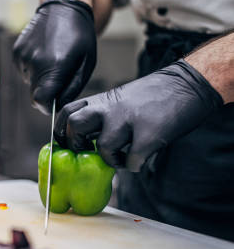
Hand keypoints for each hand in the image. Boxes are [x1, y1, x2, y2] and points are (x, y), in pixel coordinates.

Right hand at [13, 0, 96, 113]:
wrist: (63, 7)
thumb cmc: (79, 35)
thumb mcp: (86, 63)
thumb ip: (72, 88)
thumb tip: (59, 105)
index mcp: (55, 66)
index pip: (42, 101)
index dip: (48, 107)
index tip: (54, 105)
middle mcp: (36, 62)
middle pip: (35, 94)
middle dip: (46, 92)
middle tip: (59, 76)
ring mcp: (23, 56)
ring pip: (30, 82)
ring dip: (40, 78)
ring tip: (52, 59)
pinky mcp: (17, 52)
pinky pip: (24, 71)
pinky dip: (33, 68)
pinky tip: (43, 53)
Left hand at [54, 60, 223, 171]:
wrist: (188, 83)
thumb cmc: (154, 96)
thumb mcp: (120, 99)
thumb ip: (102, 116)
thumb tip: (85, 142)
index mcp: (102, 100)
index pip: (66, 111)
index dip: (60, 130)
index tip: (66, 143)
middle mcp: (111, 108)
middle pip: (74, 125)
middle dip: (76, 144)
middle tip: (87, 152)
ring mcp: (129, 120)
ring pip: (103, 147)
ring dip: (109, 159)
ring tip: (120, 158)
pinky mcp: (150, 134)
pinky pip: (132, 160)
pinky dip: (133, 165)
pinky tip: (140, 160)